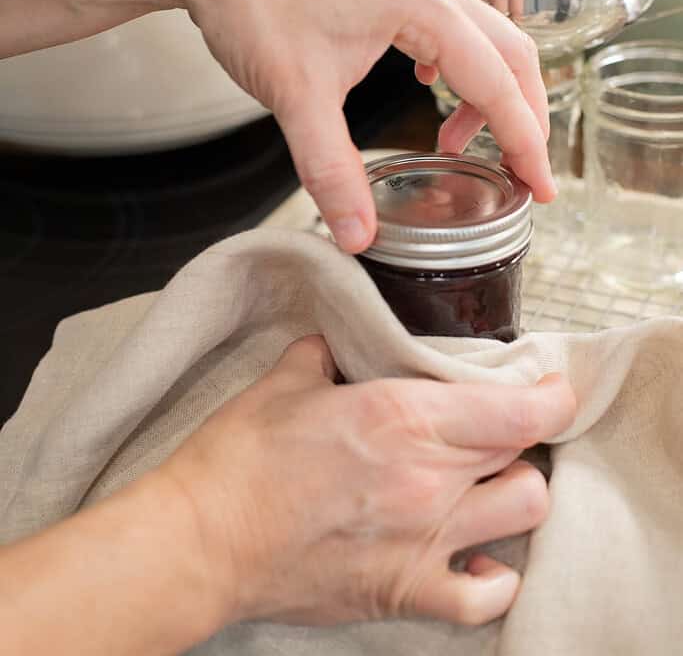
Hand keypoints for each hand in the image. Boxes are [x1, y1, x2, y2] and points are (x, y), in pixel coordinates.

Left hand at [0, 0, 552, 253]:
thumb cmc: (250, 2)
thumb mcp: (296, 95)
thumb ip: (331, 169)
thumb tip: (359, 236)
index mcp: (419, 3)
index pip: (497, 80)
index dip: (524, 140)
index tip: (540, 188)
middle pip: (509, 52)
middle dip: (521, 115)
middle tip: (519, 172)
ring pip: (481, 35)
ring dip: (485, 90)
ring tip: (456, 142)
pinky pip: (447, 23)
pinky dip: (454, 64)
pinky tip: (427, 85)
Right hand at [161, 336, 575, 630]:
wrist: (202, 542)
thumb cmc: (238, 459)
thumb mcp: (282, 383)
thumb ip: (325, 354)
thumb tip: (336, 346)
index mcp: (402, 416)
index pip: (517, 409)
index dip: (548, 394)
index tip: (549, 386)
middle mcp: (429, 477)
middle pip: (521, 449)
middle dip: (517, 430)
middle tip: (492, 422)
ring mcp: (425, 540)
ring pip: (525, 508)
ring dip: (514, 487)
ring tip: (486, 479)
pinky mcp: (408, 591)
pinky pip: (487, 595)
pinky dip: (494, 573)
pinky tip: (475, 552)